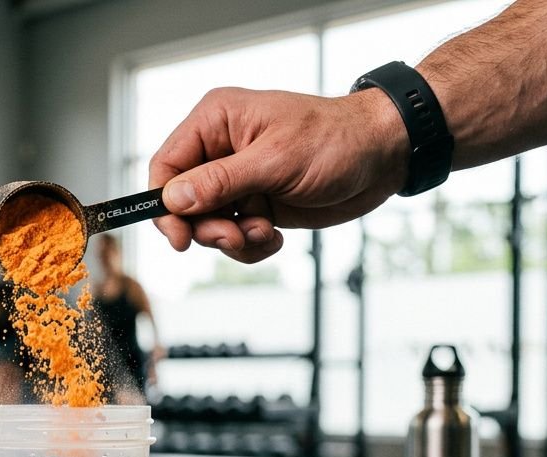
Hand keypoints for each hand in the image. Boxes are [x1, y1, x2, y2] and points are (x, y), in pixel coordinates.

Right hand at [149, 87, 408, 262]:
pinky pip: (234, 238)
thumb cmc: (337, 141)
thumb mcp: (276, 161)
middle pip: (183, 204)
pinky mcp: (255, 205)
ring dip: (235, 240)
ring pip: (208, 226)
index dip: (164, 205)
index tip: (179, 237)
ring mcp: (238, 181)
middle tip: (235, 235)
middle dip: (208, 228)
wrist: (382, 158)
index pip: (167, 166)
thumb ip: (221, 181)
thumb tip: (174, 198)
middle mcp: (221, 151)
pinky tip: (276, 235)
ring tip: (265, 231)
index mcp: (216, 122)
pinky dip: (252, 245)